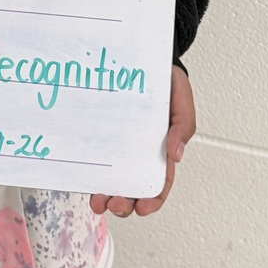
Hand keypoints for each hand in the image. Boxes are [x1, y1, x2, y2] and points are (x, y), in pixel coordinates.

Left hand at [89, 64, 195, 217]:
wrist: (148, 60)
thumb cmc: (167, 82)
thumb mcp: (181, 101)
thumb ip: (183, 126)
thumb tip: (176, 155)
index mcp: (162, 148)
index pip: (160, 180)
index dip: (153, 198)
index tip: (143, 208)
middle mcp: (140, 149)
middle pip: (134, 185)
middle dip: (125, 202)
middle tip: (114, 205)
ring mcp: (120, 141)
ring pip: (114, 175)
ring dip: (106, 193)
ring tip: (97, 202)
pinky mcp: (104, 130)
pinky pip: (97, 153)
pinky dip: (92, 169)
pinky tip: (85, 176)